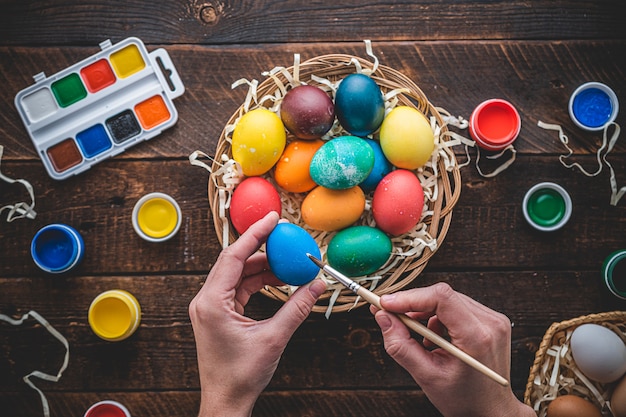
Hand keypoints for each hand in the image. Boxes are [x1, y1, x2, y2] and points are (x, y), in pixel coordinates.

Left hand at [189, 212, 326, 416]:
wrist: (226, 400)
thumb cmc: (241, 375)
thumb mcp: (274, 338)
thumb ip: (297, 308)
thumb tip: (317, 285)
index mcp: (211, 302)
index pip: (234, 257)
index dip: (255, 235)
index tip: (273, 219)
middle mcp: (206, 300)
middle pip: (234, 261)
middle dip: (260, 247)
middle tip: (284, 236)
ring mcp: (210, 307)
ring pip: (237, 274)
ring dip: (262, 266)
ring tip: (288, 262)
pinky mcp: (218, 313)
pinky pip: (239, 288)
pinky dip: (258, 281)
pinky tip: (278, 279)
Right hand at [371, 283, 534, 416]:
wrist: (491, 410)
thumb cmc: (463, 399)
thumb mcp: (426, 376)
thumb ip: (401, 346)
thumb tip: (382, 317)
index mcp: (477, 337)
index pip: (441, 298)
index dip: (409, 297)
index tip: (386, 304)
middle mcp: (490, 323)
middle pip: (442, 296)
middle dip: (412, 304)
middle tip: (390, 315)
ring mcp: (493, 319)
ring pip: (447, 299)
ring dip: (425, 312)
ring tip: (420, 338)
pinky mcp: (491, 319)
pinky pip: (456, 306)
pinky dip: (438, 317)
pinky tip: (435, 338)